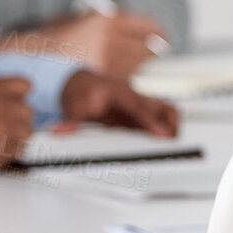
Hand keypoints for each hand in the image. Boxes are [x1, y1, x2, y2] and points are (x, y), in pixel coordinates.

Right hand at [0, 78, 34, 170]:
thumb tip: (14, 96)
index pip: (25, 85)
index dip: (20, 96)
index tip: (14, 104)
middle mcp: (2, 105)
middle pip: (28, 111)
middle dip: (17, 119)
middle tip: (1, 126)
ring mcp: (6, 127)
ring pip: (27, 131)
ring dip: (16, 136)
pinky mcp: (5, 149)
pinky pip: (20, 149)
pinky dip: (10, 152)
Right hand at [25, 12, 167, 80]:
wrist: (32, 56)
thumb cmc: (54, 38)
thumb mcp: (84, 19)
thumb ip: (110, 22)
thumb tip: (140, 31)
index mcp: (108, 19)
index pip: (149, 25)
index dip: (157, 34)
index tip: (160, 38)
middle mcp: (110, 37)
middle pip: (148, 47)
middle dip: (147, 51)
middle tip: (143, 53)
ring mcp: (106, 58)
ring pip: (137, 65)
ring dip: (134, 65)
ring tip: (118, 63)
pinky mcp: (100, 77)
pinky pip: (123, 79)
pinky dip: (122, 78)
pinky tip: (109, 74)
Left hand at [59, 71, 180, 136]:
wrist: (83, 83)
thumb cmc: (82, 91)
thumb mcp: (74, 105)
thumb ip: (71, 120)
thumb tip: (61, 131)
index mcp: (121, 92)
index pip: (140, 106)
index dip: (151, 120)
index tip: (162, 134)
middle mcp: (136, 98)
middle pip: (163, 107)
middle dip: (171, 125)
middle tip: (171, 145)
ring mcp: (141, 107)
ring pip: (166, 112)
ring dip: (171, 127)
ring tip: (170, 148)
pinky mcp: (140, 117)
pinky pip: (160, 121)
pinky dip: (165, 131)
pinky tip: (161, 147)